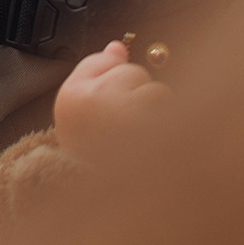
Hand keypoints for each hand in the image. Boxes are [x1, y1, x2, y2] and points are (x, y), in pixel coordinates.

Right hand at [53, 40, 169, 164]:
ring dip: (153, 111)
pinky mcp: (154, 132)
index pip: (109, 61)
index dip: (114, 84)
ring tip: (136, 137)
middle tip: (120, 127)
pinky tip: (151, 143)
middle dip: (135, 94)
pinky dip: (167, 124)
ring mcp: (127, 116)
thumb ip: (95, 69)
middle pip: (134, 72)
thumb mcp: (77, 108)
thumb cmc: (90, 153)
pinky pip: (170, 111)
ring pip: (156, 91)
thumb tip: (117, 46)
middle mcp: (97, 102)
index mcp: (73, 97)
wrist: (103, 197)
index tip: (106, 108)